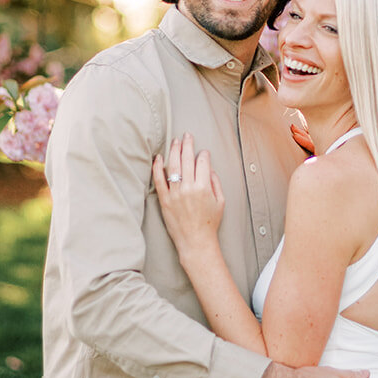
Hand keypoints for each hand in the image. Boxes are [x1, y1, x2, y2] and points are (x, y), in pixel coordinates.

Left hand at [152, 133, 224, 258]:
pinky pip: (159, 180)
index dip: (203, 154)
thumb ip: (215, 182)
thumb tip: (209, 168)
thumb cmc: (209, 223)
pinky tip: (159, 157)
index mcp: (204, 187)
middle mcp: (188, 188)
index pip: (202, 162)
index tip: (203, 152)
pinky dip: (157, 167)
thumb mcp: (220, 202)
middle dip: (187, 144)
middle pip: (187, 159)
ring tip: (175, 141)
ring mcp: (175, 193)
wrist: (196, 242)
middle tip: (187, 135)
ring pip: (173, 166)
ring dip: (174, 150)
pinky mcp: (164, 200)